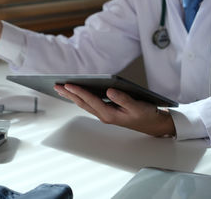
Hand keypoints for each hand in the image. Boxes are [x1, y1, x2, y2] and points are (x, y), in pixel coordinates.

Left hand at [54, 84, 175, 136]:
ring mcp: (104, 114)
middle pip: (82, 103)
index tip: (68, 84)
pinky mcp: (106, 111)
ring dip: (72, 96)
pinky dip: (80, 97)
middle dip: (68, 94)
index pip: (90, 100)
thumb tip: (109, 91)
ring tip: (61, 89)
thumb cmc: (146, 115)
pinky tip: (76, 93)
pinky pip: (89, 104)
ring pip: (84, 104)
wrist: (153, 125)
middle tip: (57, 86)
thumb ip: (123, 99)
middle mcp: (104, 115)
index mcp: (109, 114)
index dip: (79, 91)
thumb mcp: (137, 106)